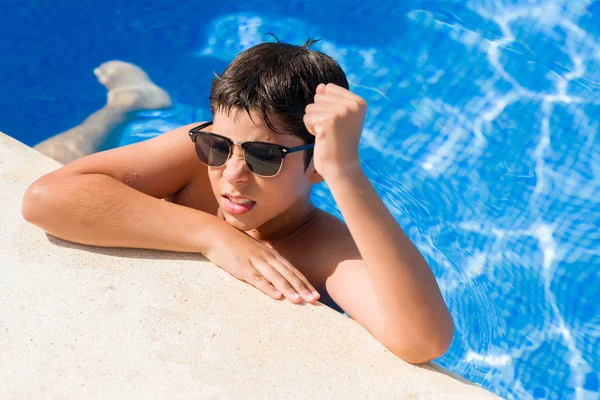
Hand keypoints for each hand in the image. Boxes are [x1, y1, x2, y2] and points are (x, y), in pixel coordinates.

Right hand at [205, 224, 319, 304]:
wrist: (216, 233)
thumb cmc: (235, 244)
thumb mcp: (255, 252)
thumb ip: (266, 262)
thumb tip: (276, 276)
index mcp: (271, 255)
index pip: (292, 270)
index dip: (305, 283)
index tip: (315, 295)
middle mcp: (267, 257)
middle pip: (288, 275)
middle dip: (302, 288)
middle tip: (314, 300)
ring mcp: (255, 262)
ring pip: (276, 277)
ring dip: (288, 289)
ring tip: (299, 300)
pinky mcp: (243, 267)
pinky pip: (257, 279)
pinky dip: (267, 287)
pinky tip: (276, 296)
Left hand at [303, 83, 366, 179]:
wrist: (342, 167)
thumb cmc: (340, 143)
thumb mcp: (340, 118)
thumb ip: (332, 99)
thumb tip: (321, 86)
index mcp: (359, 102)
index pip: (329, 88)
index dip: (327, 106)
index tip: (338, 123)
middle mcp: (352, 105)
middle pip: (319, 96)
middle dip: (320, 114)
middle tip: (332, 130)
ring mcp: (341, 112)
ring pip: (311, 107)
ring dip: (314, 122)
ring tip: (327, 134)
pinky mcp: (328, 121)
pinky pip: (307, 117)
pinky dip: (311, 129)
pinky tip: (322, 138)